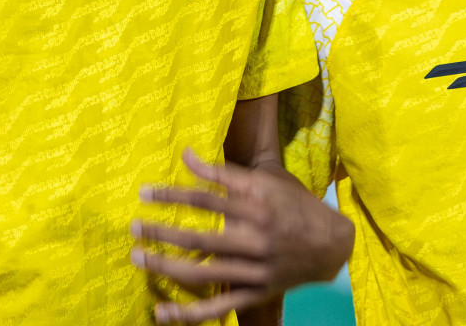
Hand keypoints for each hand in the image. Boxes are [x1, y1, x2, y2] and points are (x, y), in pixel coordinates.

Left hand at [130, 148, 352, 323]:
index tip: (143, 193)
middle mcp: (256, 238)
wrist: (333, 244)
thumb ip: (223, 171)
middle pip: (200, 239)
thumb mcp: (264, 179)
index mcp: (257, 205)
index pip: (206, 199)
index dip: (172, 195)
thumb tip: (185, 154)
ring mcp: (256, 269)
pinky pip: (219, 308)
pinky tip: (162, 312)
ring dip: (166, 267)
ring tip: (138, 258)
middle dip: (161, 233)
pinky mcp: (256, 293)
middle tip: (133, 227)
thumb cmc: (294, 203)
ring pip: (204, 273)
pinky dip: (189, 314)